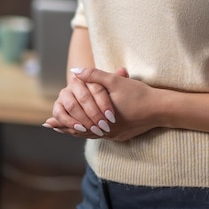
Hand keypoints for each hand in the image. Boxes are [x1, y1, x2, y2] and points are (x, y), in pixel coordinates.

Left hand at [44, 67, 159, 140]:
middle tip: (51, 125)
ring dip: (77, 131)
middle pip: (80, 131)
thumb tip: (75, 71)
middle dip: (65, 127)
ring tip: (65, 129)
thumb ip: (94, 75)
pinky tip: (89, 130)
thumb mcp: (116, 81)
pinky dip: (91, 133)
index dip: (62, 120)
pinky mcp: (121, 135)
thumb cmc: (139, 93)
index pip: (76, 123)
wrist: (160, 108)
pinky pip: (101, 136)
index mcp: (102, 119)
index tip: (48, 121)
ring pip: (90, 135)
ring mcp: (114, 135)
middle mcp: (106, 132)